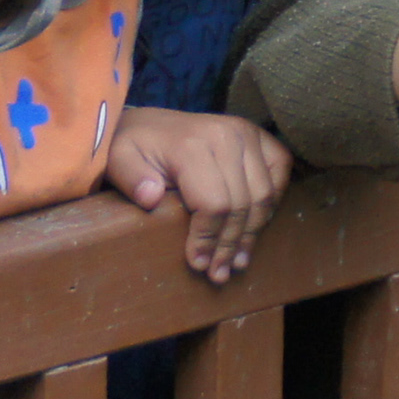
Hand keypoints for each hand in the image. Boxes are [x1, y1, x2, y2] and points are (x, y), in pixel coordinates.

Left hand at [107, 108, 291, 282]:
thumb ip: (130, 178)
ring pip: (263, 195)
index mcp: (193, 143)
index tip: (198, 264)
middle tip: (218, 273)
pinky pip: (280, 173)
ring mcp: (248, 133)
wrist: (151, 125)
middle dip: (229, 245)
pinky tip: (253, 226)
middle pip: (241, 204)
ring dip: (251, 234)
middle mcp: (227, 134)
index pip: (213, 203)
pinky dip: (270, 203)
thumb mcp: (119, 160)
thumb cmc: (135, 148)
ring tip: (236, 261)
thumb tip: (150, 197)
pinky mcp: (260, 137)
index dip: (208, 239)